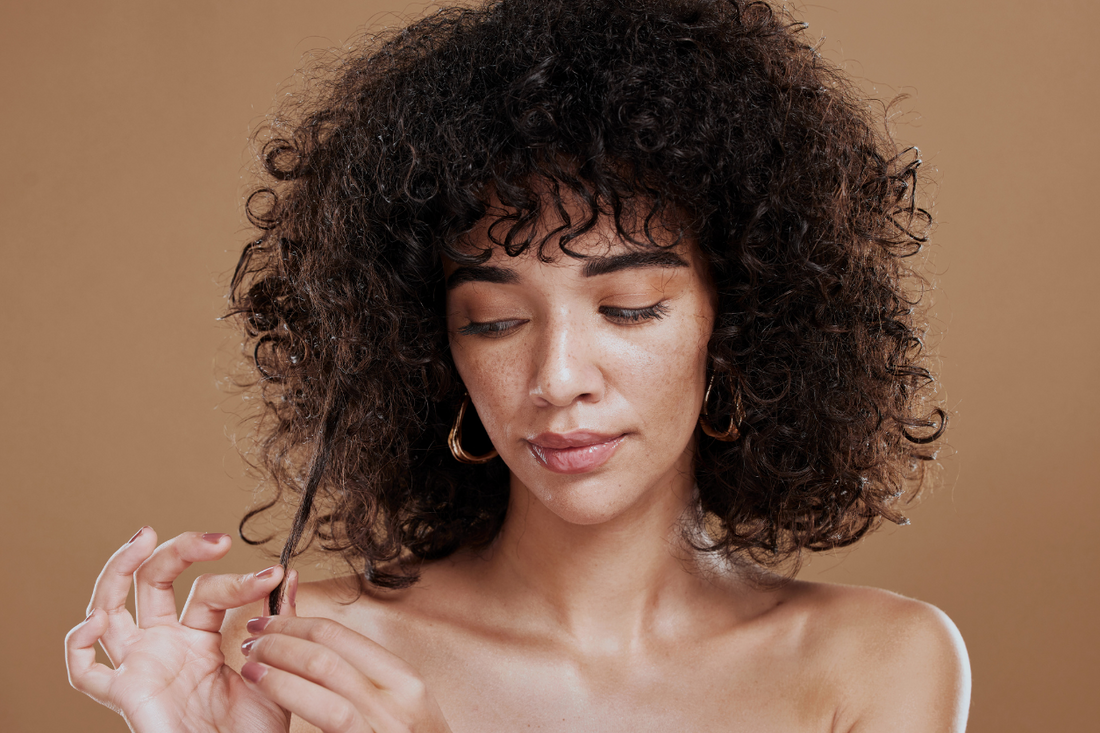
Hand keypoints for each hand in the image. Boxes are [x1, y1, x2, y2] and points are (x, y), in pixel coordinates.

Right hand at [65, 527, 295, 732]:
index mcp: (199, 637)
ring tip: (143, 538)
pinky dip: (78, 643)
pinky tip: (96, 621)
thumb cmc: (256, 730)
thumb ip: (280, 620)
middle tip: (213, 538)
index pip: (208, 590)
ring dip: (118, 569)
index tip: (275, 574)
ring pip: (109, 607)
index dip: (239, 578)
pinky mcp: (124, 693)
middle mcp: (165, 644)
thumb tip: (289, 574)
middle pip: (152, 582)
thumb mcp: (276, 666)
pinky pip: (84, 672)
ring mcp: (142, 664)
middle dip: (176, 550)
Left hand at [239, 615, 452, 732]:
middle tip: (252, 636)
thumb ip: (368, 683)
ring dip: (278, 659)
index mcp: (406, 681)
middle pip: (328, 647)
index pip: (341, 635)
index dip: (298, 622)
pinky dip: (287, 690)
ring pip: (323, 670)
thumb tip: (317, 650)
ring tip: (250, 659)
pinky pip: (327, 712)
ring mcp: (384, 722)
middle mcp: (399, 697)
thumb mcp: (398, 712)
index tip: (270, 622)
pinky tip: (262, 685)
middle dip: (282, 635)